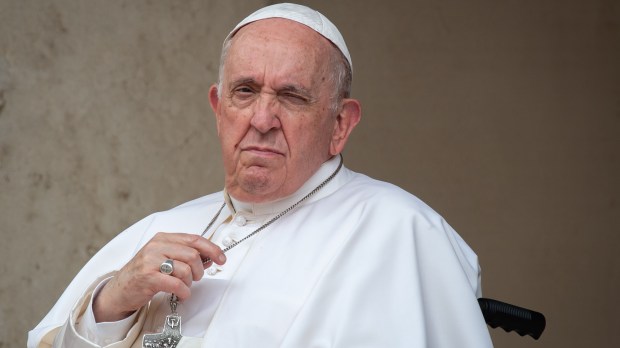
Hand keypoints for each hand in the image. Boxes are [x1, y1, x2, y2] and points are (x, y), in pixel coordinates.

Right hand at [92, 232, 225, 321]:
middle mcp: (157, 246)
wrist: (119, 289)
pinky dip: (184, 291)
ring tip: (184, 286)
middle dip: (199, 269)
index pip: (194, 239)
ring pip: (186, 269)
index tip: (221, 258)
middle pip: (193, 254)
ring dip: (190, 282)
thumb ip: (184, 254)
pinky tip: (182, 294)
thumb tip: (209, 257)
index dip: (212, 249)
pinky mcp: (148, 277)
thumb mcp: (163, 257)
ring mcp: (151, 261)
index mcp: (163, 238)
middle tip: (195, 278)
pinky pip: (176, 284)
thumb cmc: (144, 273)